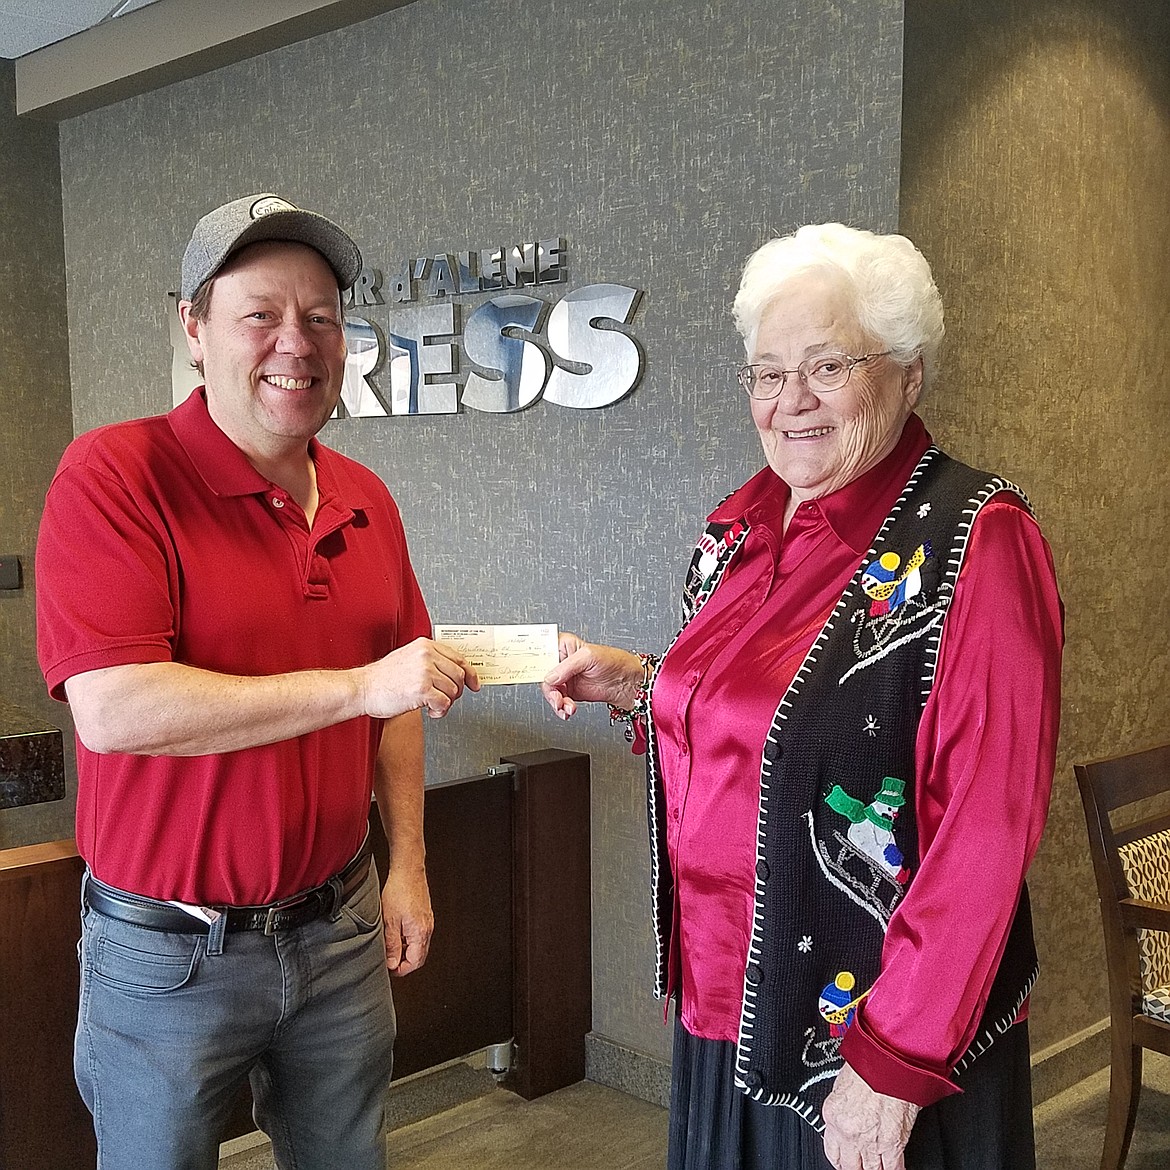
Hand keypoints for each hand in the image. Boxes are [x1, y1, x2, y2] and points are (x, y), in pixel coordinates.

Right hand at [360, 637, 479, 719]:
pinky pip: (444, 703)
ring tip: (433, 706)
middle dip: (455, 691)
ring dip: (446, 703)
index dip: (470, 673)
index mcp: (425, 645)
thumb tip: (452, 670)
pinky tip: (430, 712)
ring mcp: (424, 672)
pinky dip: (440, 712)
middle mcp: (426, 656)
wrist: (362, 688)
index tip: (474, 683)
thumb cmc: (382, 678)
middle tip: (445, 699)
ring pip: (453, 691)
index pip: (458, 658)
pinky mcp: (421, 689)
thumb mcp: (408, 658)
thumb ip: (430, 660)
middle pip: (459, 675)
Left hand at [380, 864, 433, 975]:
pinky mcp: (424, 915)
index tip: (388, 967)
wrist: (408, 869)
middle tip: (388, 959)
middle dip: (403, 962)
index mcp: (420, 933)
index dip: (400, 969)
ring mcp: (427, 921)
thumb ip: (392, 945)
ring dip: (405, 950)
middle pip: (419, 956)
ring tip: (390, 944)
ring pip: (418, 945)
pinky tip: (396, 931)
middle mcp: (427, 929)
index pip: (415, 963)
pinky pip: (418, 935)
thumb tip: (392, 964)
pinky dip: (408, 939)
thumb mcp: (389, 921)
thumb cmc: (398, 891)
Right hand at [541, 633, 645, 719]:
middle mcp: (561, 661)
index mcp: (563, 645)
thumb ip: (567, 667)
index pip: (541, 651)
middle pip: (543, 675)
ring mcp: (565, 677)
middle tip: (556, 697)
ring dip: (556, 701)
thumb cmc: (613, 661)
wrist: (626, 683)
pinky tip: (568, 710)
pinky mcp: (569, 691)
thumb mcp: (588, 657)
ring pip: (549, 691)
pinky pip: (558, 700)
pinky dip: (561, 708)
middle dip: (549, 690)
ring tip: (565, 706)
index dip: (532, 661)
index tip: (529, 672)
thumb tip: (550, 678)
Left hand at [822, 1062, 918, 1169]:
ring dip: (873, 1169)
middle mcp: (848, 1132)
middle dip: (855, 1168)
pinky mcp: (892, 1144)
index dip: (840, 1160)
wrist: (889, 1060)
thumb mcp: (844, 1084)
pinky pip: (893, 1169)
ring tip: (876, 1167)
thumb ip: (844, 1108)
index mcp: (833, 1115)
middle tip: (860, 1165)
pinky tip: (893, 1167)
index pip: (832, 1152)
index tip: (845, 1161)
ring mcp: (870, 1141)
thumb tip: (848, 1116)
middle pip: (849, 1166)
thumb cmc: (869, 1063)